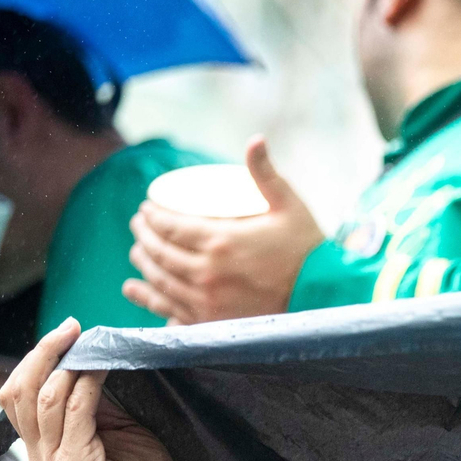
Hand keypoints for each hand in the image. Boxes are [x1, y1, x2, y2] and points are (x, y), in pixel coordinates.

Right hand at [0, 319, 215, 460]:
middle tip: (73, 327)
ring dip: (68, 362)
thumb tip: (93, 365)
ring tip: (91, 342)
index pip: (19, 396)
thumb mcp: (116, 435)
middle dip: (44, 352)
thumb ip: (97, 407)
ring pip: (44, 397)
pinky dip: (90, 382)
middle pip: (20, 391)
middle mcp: (39, 458)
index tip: (67, 332)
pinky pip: (76, 411)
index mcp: (42, 450)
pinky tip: (108, 367)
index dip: (37, 359)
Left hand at [123, 137, 324, 323]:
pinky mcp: (213, 322)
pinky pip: (170, 310)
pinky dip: (149, 299)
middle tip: (139, 227)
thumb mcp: (288, 206)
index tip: (146, 209)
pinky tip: (136, 289)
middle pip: (159, 253)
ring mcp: (208, 301)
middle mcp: (207, 273)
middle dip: (143, 237)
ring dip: (143, 264)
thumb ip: (265, 173)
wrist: (324, 295)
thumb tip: (256, 139)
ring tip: (138, 253)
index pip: (169, 226)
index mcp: (220, 241)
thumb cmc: (308, 249)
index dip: (151, 216)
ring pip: (160, 280)